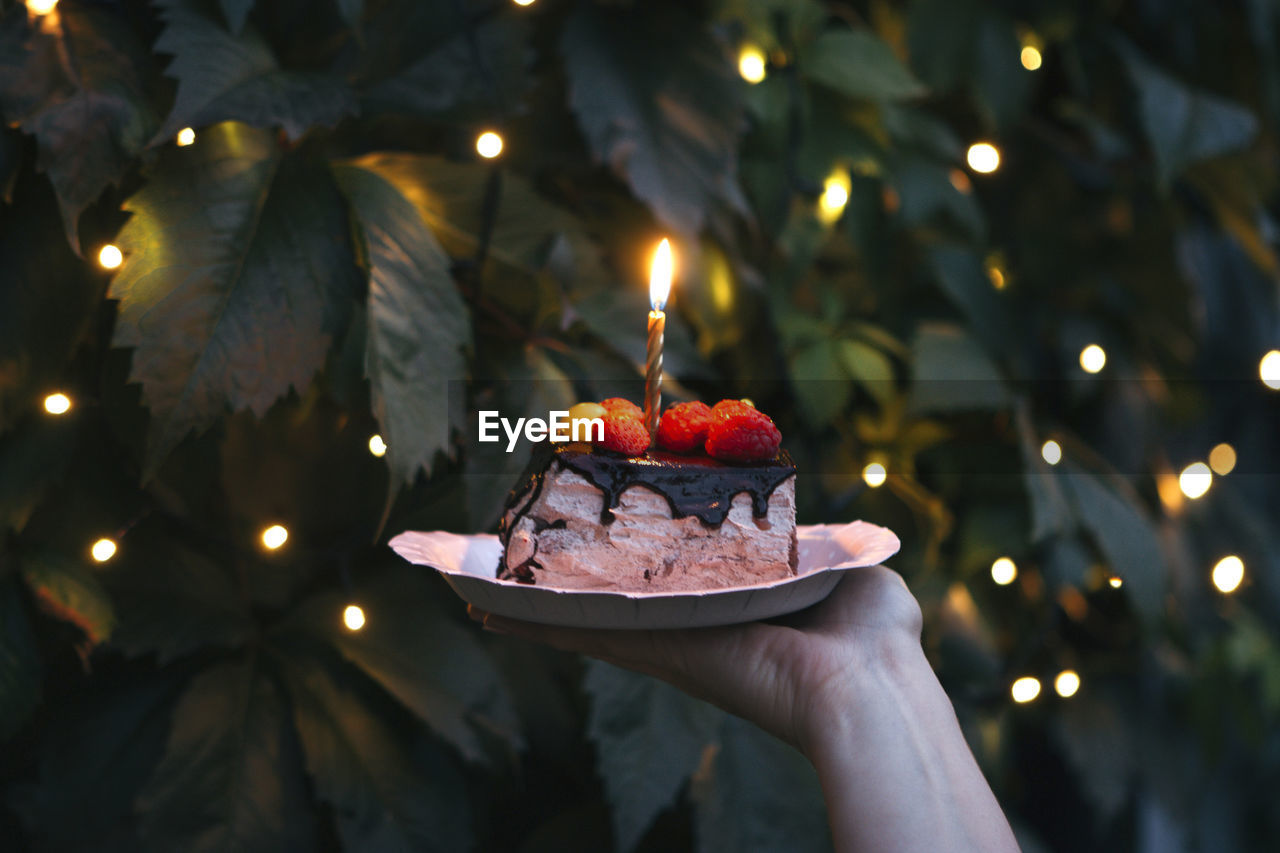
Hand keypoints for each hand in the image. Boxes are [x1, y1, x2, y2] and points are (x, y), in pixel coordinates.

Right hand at [468, 564, 922, 758]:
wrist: (865, 683)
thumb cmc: (870, 630)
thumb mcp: (848, 565)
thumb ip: (829, 548)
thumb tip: (837, 540)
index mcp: (735, 592)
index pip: (670, 564)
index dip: (631, 541)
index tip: (600, 516)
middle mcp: (692, 614)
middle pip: (615, 588)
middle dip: (567, 571)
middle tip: (522, 551)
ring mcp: (669, 633)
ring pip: (587, 610)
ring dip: (534, 595)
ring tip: (485, 581)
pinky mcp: (656, 647)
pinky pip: (585, 631)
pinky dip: (535, 621)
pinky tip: (491, 610)